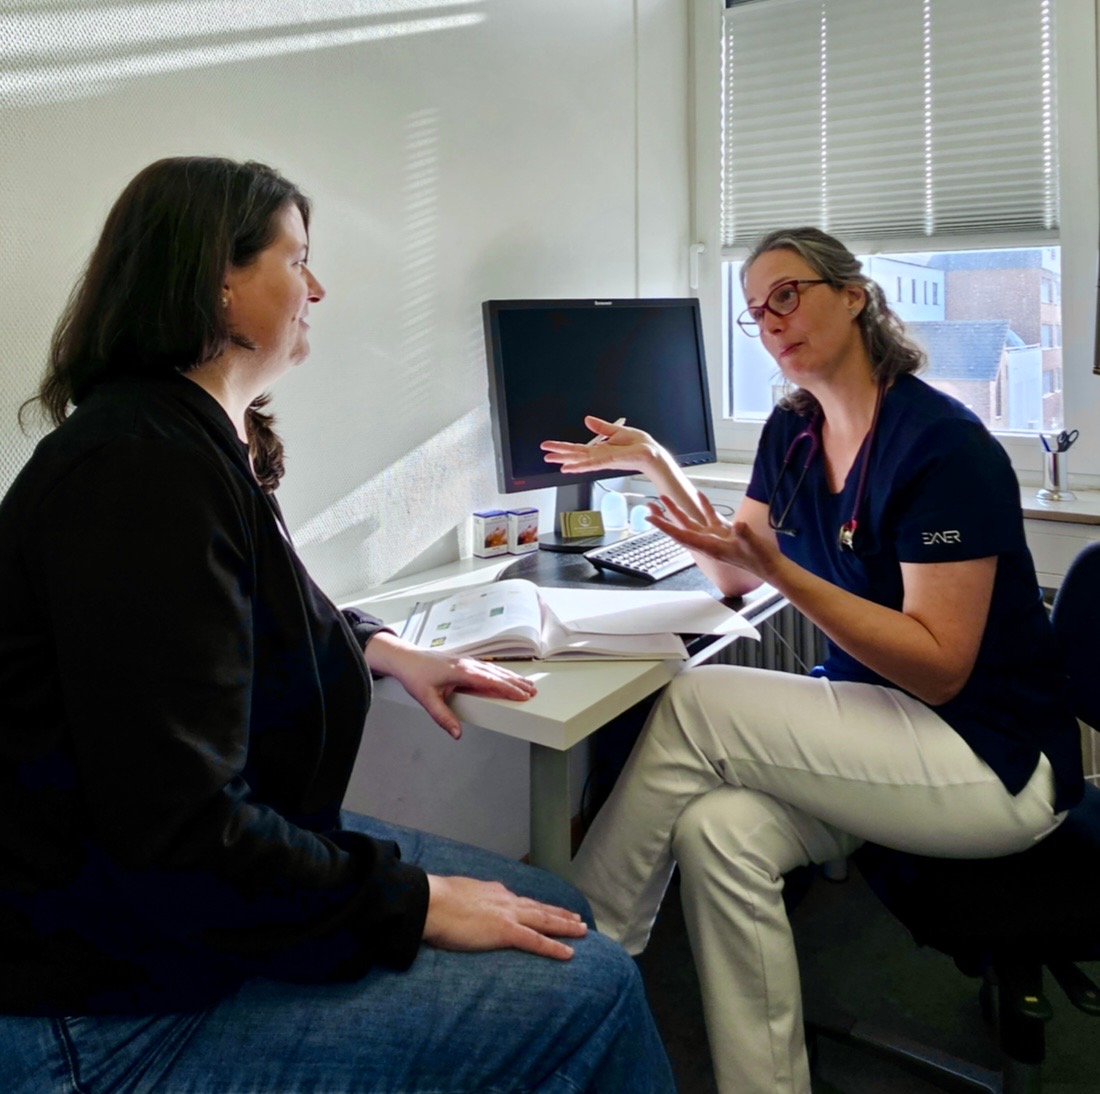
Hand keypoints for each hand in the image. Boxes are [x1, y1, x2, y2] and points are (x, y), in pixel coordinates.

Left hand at [364, 634, 536, 738]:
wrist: (405, 658)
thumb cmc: (415, 676)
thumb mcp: (426, 699)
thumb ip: (443, 717)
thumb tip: (457, 734)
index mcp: (461, 671)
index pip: (490, 681)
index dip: (508, 688)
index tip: (522, 695)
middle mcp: (467, 664)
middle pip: (497, 674)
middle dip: (516, 682)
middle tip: (534, 691)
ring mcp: (466, 661)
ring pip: (494, 669)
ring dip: (511, 677)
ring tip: (527, 684)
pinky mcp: (464, 662)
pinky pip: (488, 667)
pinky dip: (501, 673)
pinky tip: (506, 677)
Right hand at [423, 874, 586, 959]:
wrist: (431, 902)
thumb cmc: (434, 901)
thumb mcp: (455, 895)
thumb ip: (467, 901)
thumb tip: (466, 904)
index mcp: (492, 892)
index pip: (519, 900)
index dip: (535, 906)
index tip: (545, 908)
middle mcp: (505, 900)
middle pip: (539, 907)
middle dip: (559, 913)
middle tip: (577, 918)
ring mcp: (508, 914)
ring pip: (545, 920)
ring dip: (565, 926)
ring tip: (582, 930)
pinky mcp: (506, 931)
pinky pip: (537, 941)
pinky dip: (555, 947)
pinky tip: (570, 953)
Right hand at [540, 414, 659, 474]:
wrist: (651, 453)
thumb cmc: (639, 445)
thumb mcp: (616, 431)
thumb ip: (601, 427)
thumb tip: (587, 420)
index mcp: (600, 449)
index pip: (577, 448)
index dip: (563, 447)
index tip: (550, 446)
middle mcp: (599, 456)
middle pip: (575, 455)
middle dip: (559, 454)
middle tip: (544, 454)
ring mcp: (602, 459)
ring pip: (579, 460)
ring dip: (564, 460)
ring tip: (551, 460)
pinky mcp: (608, 461)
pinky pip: (590, 464)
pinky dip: (579, 466)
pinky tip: (568, 468)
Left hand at [647, 492, 780, 580]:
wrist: (770, 567)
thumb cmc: (760, 559)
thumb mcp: (753, 546)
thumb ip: (744, 535)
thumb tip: (738, 525)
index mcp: (710, 547)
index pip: (682, 536)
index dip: (665, 527)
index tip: (651, 519)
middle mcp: (708, 543)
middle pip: (680, 528)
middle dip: (665, 517)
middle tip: (650, 506)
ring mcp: (715, 538)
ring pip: (691, 522)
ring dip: (678, 511)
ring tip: (666, 498)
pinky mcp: (725, 534)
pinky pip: (710, 518)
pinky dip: (704, 506)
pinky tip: (700, 495)